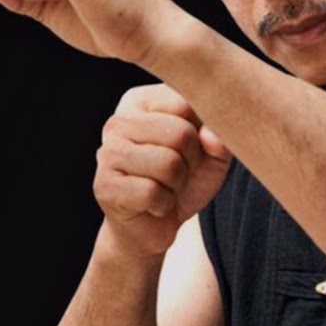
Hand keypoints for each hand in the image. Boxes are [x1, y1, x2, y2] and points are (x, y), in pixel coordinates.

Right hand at [93, 84, 231, 255]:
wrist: (155, 224)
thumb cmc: (183, 178)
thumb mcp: (213, 152)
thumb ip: (221, 135)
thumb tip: (213, 136)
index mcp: (142, 101)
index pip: (187, 103)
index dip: (202, 133)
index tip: (190, 147)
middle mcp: (119, 121)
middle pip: (180, 134)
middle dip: (191, 161)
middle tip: (178, 172)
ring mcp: (107, 153)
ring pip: (168, 164)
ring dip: (178, 184)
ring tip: (165, 186)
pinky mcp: (104, 186)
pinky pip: (152, 193)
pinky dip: (163, 204)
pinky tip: (153, 203)